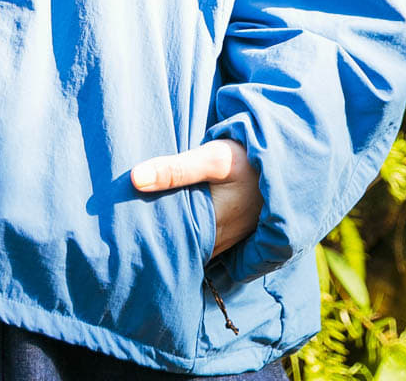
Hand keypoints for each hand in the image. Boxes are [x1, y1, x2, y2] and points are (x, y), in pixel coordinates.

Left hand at [130, 139, 261, 260]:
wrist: (283, 158)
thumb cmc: (246, 158)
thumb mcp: (211, 158)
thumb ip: (174, 169)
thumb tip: (134, 179)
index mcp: (212, 227)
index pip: (172, 246)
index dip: (149, 242)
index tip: (122, 235)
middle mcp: (220, 239)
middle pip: (182, 247)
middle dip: (158, 241)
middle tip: (123, 233)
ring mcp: (229, 237)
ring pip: (194, 245)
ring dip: (174, 237)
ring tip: (139, 229)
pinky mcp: (232, 228)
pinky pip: (205, 240)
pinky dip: (189, 233)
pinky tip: (170, 221)